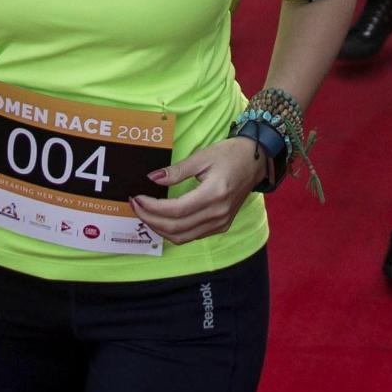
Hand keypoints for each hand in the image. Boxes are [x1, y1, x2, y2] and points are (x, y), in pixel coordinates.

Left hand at [129, 137, 265, 243]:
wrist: (256, 161)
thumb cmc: (230, 154)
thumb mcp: (202, 157)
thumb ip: (176, 171)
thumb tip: (152, 178)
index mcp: (214, 194)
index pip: (176, 210)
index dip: (152, 207)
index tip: (137, 198)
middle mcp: (218, 213)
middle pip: (176, 227)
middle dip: (150, 219)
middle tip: (135, 205)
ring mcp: (220, 223)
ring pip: (182, 237)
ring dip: (160, 228)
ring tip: (145, 213)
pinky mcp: (221, 226)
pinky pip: (192, 235)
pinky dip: (173, 231)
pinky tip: (162, 219)